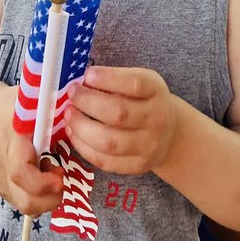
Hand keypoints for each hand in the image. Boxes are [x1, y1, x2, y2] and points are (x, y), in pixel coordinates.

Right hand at [0, 84, 63, 215]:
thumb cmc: (14, 105)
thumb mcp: (31, 97)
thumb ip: (51, 101)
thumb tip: (76, 101)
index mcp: (12, 139)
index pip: (21, 171)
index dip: (43, 181)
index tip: (60, 172)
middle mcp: (3, 164)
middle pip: (24, 200)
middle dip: (51, 198)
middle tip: (61, 176)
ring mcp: (0, 179)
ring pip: (24, 207)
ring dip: (47, 199)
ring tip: (52, 175)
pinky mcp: (2, 188)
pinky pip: (23, 203)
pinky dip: (39, 197)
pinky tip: (43, 176)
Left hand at [64, 66, 179, 174]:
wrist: (170, 133)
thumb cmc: (146, 100)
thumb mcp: (141, 81)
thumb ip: (116, 79)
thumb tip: (81, 83)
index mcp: (156, 91)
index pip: (134, 84)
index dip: (108, 78)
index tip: (88, 74)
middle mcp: (156, 119)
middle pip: (118, 114)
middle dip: (87, 102)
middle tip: (72, 93)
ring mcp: (148, 146)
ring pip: (108, 142)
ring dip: (81, 127)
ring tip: (69, 114)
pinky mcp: (137, 166)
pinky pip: (105, 161)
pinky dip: (83, 147)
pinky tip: (74, 132)